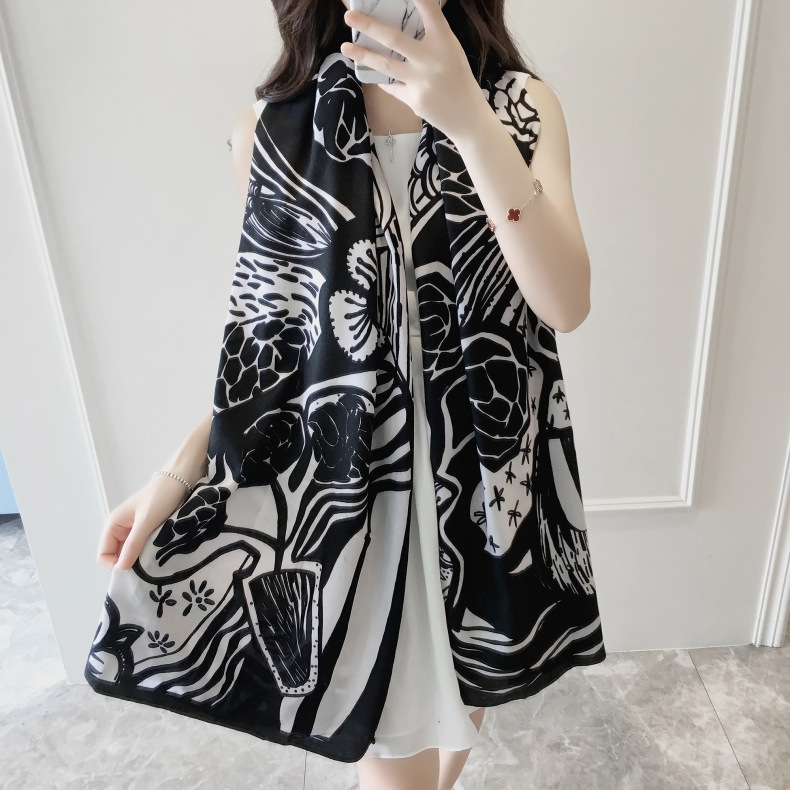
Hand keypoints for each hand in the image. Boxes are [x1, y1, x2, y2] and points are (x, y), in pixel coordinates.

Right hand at [96, 476, 189, 570]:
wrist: (180, 479)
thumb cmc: (160, 497)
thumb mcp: (146, 522)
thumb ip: (133, 545)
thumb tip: (121, 568)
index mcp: (114, 525)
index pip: (103, 554)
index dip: (114, 565)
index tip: (133, 572)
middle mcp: (121, 528)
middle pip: (117, 555)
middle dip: (129, 563)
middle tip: (146, 570)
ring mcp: (135, 529)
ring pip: (131, 552)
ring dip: (140, 558)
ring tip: (154, 562)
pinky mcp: (148, 529)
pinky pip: (143, 546)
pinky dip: (149, 552)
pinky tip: (159, 554)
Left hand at [340, 0, 487, 137]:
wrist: (467, 118)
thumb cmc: (458, 79)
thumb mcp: (451, 51)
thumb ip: (430, 38)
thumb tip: (399, 24)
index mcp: (445, 41)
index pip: (429, 10)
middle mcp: (431, 59)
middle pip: (394, 38)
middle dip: (368, 25)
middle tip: (348, 16)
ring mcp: (421, 81)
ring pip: (384, 64)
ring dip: (362, 54)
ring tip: (345, 46)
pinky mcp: (413, 100)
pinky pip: (391, 86)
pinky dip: (384, 79)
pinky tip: (377, 75)